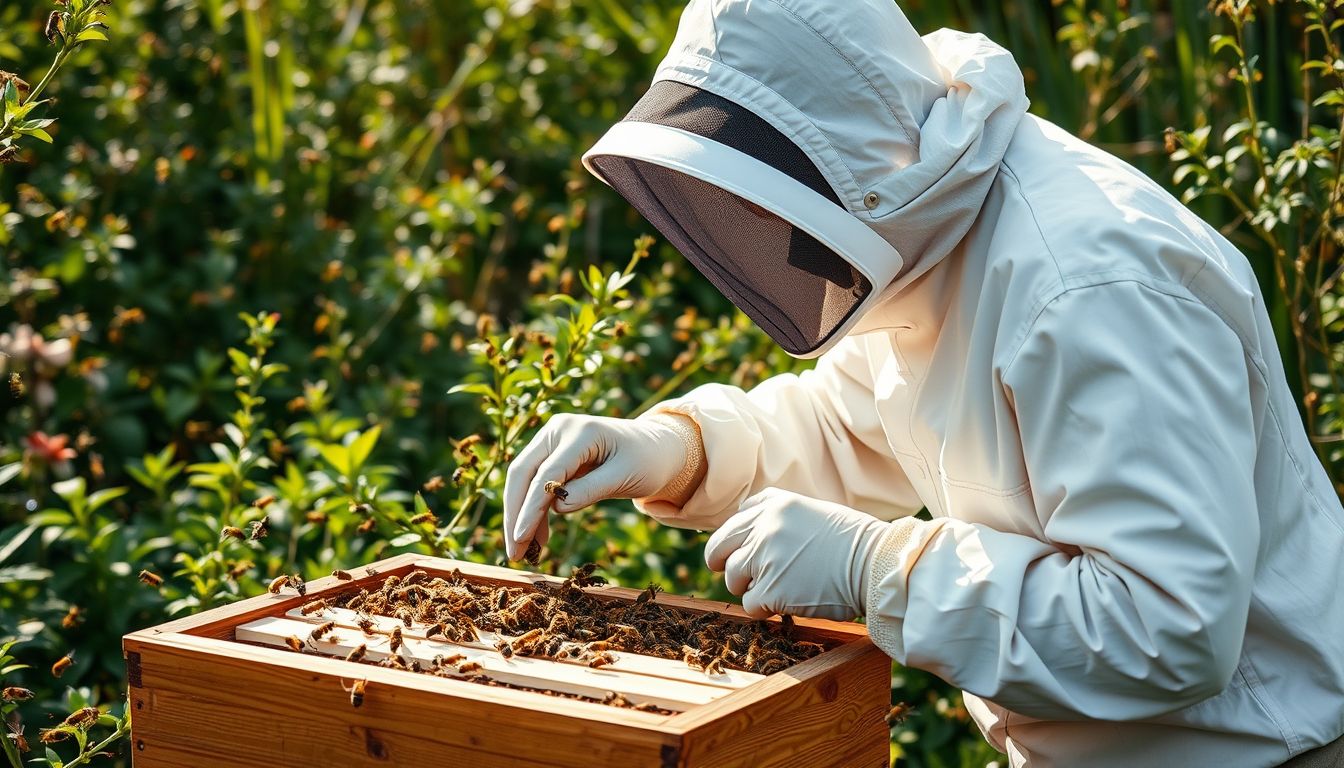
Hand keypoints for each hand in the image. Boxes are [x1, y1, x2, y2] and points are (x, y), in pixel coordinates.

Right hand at [503, 414, 687, 560]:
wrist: (657, 447)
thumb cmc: (647, 460)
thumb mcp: (626, 477)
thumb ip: (592, 490)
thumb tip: (557, 508)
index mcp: (581, 431)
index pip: (546, 472)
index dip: (531, 507)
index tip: (520, 538)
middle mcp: (559, 429)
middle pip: (523, 472)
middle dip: (515, 513)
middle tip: (514, 552)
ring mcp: (553, 439)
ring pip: (523, 479)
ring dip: (520, 515)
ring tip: (524, 552)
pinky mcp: (552, 453)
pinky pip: (535, 483)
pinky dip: (534, 510)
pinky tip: (538, 536)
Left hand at [704, 488, 890, 619]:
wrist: (876, 566)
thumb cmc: (854, 543)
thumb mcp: (814, 513)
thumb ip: (780, 518)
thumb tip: (752, 535)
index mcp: (775, 504)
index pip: (737, 518)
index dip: (738, 538)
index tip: (744, 549)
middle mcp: (764, 527)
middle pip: (719, 547)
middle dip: (721, 562)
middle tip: (736, 575)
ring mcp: (764, 558)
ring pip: (732, 577)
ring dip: (749, 587)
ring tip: (775, 590)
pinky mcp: (770, 589)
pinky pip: (750, 603)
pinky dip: (763, 609)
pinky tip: (784, 605)